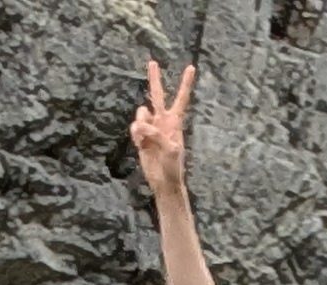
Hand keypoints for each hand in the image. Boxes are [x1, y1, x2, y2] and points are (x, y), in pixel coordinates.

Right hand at [131, 59, 195, 196]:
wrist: (164, 181)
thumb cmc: (173, 166)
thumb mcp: (170, 149)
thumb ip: (156, 134)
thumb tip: (140, 126)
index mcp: (175, 122)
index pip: (181, 99)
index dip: (185, 84)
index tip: (191, 67)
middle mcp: (163, 121)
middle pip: (158, 95)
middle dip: (155, 79)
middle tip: (153, 62)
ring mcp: (151, 128)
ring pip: (141, 113)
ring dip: (141, 124)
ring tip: (145, 138)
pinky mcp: (141, 137)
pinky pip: (134, 127)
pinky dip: (136, 134)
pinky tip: (141, 145)